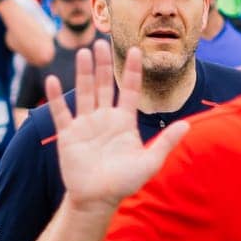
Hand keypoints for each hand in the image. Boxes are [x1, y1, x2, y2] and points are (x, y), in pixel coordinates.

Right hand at [46, 41, 188, 211]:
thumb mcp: (150, 161)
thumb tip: (188, 124)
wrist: (98, 199)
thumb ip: (167, 142)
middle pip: (103, 85)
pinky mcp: (68, 134)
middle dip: (103, 65)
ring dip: (83, 73)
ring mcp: (85, 125)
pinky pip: (61, 112)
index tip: (136, 51)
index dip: (132, 71)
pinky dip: (56, 97)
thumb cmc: (125, 182)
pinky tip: (53, 80)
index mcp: (124, 122)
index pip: (129, 90)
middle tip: (102, 42)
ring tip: (84, 52)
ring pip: (84, 92)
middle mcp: (104, 118)